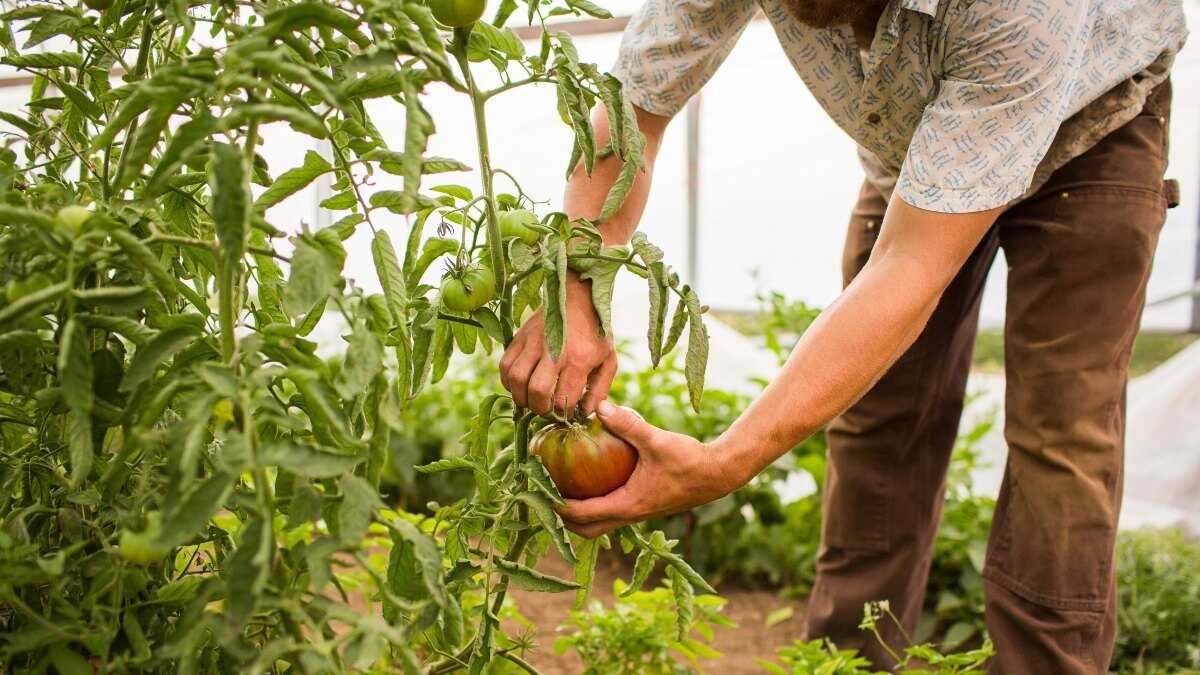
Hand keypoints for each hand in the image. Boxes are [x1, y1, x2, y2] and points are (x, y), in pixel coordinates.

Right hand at [499, 271, 615, 415]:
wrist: (578, 296)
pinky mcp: (519, 336)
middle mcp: (553, 350)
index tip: (565, 412)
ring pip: (515, 379)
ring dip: (521, 396)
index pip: (564, 398)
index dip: (563, 413)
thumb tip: (586, 413)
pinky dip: (508, 381)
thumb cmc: (596, 331)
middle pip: (536, 391)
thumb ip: (600, 389)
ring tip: (531, 399)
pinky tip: (520, 384)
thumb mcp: (608, 359)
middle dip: (539, 408)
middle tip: (546, 408)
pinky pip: (504, 366)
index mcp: (579, 358)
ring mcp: (533, 342)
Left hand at [556, 401, 743, 537]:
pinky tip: (590, 477)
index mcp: (628, 505)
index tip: (535, 492)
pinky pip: (611, 511)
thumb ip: (628, 424)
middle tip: (542, 495)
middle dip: (561, 518)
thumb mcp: (657, 440)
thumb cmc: (690, 460)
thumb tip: (598, 406)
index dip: (555, 506)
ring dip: (578, 514)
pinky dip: (594, 502)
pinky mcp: (643, 504)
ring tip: (559, 489)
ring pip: (599, 524)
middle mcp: (629, 514)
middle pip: (586, 529)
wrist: (720, 474)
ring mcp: (637, 511)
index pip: (582, 515)